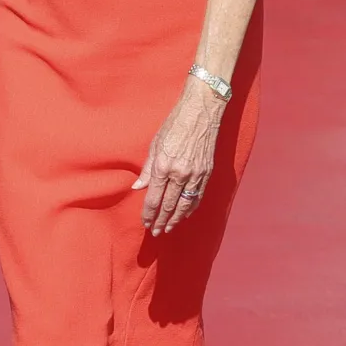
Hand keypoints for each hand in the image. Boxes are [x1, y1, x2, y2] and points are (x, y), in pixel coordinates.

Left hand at [132, 82, 222, 235]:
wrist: (200, 113)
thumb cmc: (174, 125)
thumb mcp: (155, 144)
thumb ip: (147, 169)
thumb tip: (138, 187)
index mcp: (163, 166)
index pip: (153, 198)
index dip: (149, 213)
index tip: (145, 222)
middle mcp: (179, 174)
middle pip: (168, 205)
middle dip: (161, 221)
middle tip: (155, 232)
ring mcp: (195, 175)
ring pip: (184, 205)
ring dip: (175, 219)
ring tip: (168, 228)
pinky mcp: (207, 173)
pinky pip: (197, 197)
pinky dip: (190, 208)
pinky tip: (184, 215)